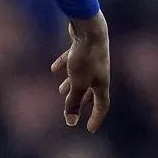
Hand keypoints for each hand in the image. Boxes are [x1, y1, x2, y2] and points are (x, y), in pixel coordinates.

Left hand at [52, 12, 111, 131]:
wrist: (89, 28)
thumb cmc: (86, 57)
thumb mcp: (77, 83)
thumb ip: (73, 102)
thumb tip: (70, 122)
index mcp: (102, 83)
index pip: (102, 105)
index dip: (96, 118)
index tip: (89, 129)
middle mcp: (100, 73)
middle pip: (91, 91)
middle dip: (81, 102)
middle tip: (72, 111)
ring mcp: (93, 60)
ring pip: (81, 76)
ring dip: (71, 85)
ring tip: (61, 90)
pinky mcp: (83, 48)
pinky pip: (74, 61)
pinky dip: (65, 65)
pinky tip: (54, 68)